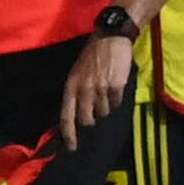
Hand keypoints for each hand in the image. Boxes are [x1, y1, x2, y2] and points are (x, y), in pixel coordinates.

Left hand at [58, 33, 132, 147]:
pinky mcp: (116, 86)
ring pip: (103, 112)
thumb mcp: (77, 72)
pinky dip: (116, 99)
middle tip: (96, 111)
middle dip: (91, 120)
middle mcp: (84, 89)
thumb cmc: (92, 55)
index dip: (68, 134)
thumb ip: (76, 92)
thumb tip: (77, 114)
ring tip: (107, 90)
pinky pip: (116, 103)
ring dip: (106, 106)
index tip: (72, 147)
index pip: (66, 116)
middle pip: (86, 119)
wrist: (111, 37)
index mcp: (71, 86)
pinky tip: (116, 87)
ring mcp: (100, 88)